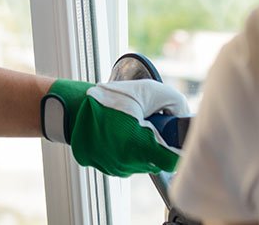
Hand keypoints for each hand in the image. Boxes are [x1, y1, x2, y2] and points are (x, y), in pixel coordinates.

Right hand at [41, 78, 188, 176]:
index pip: (172, 161)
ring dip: (142, 147)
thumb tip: (185, 117)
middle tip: (148, 124)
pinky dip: (127, 150)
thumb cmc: (110, 98)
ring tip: (129, 126)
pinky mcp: (105, 168)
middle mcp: (126, 163)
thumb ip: (174, 103)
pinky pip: (126, 163)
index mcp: (138, 146)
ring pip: (142, 162)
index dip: (178, 149)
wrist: (73, 108)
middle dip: (157, 143)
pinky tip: (118, 133)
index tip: (175, 138)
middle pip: (157, 160)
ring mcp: (114, 168)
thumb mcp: (147, 91)